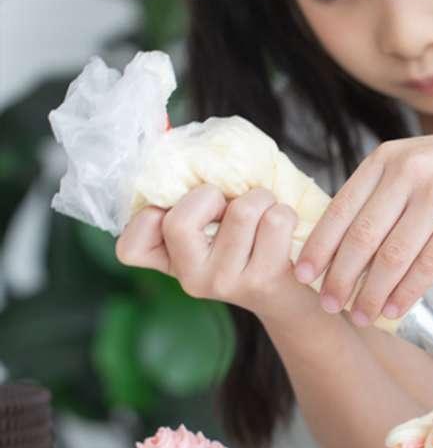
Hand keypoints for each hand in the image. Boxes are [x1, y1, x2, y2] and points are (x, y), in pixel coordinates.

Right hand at [116, 186, 310, 320]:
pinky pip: (275, 220)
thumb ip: (189, 201)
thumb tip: (192, 156)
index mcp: (169, 263)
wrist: (288, 290)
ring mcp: (226, 283)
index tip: (186, 212)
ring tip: (264, 214)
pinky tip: (282, 229)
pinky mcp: (264, 280)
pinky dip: (284, 211)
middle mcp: (191, 279)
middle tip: (232, 206)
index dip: (151, 216)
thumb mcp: (208, 226)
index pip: (129, 247)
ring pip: (242, 211)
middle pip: (181, 220)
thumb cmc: (246, 242)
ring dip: (260, 197)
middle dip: (214, 195)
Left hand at [293, 122, 432, 325]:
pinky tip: (395, 310)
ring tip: (361, 316)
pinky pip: (428, 265)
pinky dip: (407, 293)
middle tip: (328, 305)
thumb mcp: (415, 161)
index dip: (320, 246)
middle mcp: (408, 173)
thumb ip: (381, 191)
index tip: (304, 276)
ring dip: (373, 293)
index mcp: (386, 158)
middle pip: (362, 237)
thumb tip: (339, 241)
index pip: (341, 208)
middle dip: (340, 277)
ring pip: (393, 256)